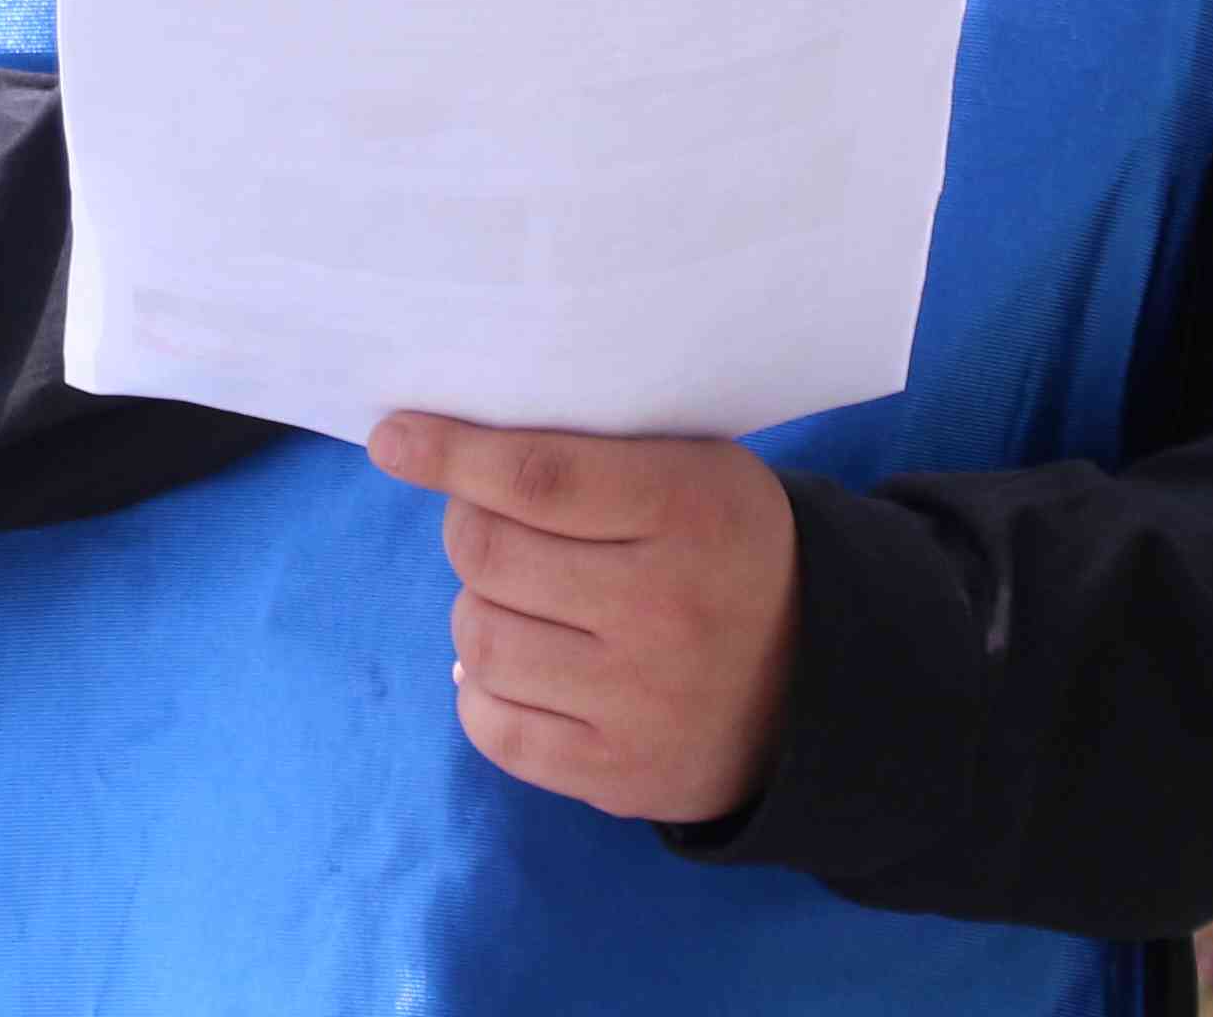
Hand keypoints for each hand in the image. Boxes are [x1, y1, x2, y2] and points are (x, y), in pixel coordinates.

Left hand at [369, 411, 797, 822]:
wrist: (819, 687)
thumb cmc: (724, 550)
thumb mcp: (694, 470)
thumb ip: (590, 449)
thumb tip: (446, 462)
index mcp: (690, 512)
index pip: (535, 477)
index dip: (450, 453)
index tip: (393, 437)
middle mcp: (665, 612)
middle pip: (490, 555)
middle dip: (469, 526)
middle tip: (493, 522)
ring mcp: (639, 704)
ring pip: (480, 639)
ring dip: (478, 606)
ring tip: (520, 597)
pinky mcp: (616, 776)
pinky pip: (492, 726)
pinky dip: (484, 685)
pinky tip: (524, 661)